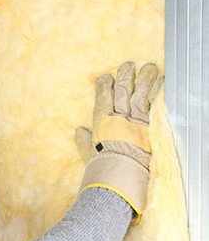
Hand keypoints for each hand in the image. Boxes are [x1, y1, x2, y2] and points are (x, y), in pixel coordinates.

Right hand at [75, 62, 161, 224]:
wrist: (121, 175)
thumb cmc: (103, 167)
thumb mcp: (89, 154)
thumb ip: (84, 141)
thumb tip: (79, 131)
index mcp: (102, 122)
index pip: (102, 98)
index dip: (104, 86)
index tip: (105, 78)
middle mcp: (119, 117)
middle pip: (122, 91)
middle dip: (124, 76)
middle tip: (126, 66)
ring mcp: (136, 120)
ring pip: (140, 93)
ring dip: (143, 78)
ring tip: (147, 67)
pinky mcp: (150, 126)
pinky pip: (155, 104)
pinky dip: (158, 92)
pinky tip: (162, 81)